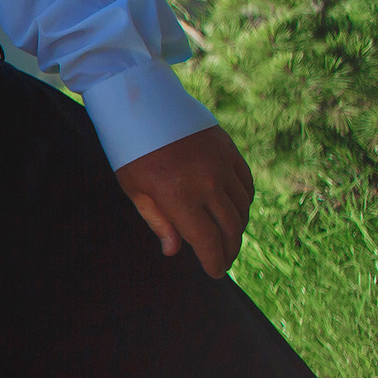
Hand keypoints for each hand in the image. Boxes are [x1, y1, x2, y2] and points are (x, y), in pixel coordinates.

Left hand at [116, 124, 253, 274]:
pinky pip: (245, 185)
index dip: (214, 261)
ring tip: (227, 240)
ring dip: (237, 228)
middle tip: (223, 262)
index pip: (207, 240)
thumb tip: (175, 250)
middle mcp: (206, 182)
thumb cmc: (132, 150)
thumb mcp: (135, 189)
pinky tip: (235, 212)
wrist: (144, 104)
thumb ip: (158, 221)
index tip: (215, 272)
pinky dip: (244, 203)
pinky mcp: (229, 151)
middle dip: (228, 250)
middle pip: (230, 228)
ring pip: (242, 208)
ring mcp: (221, 165)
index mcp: (178, 196)